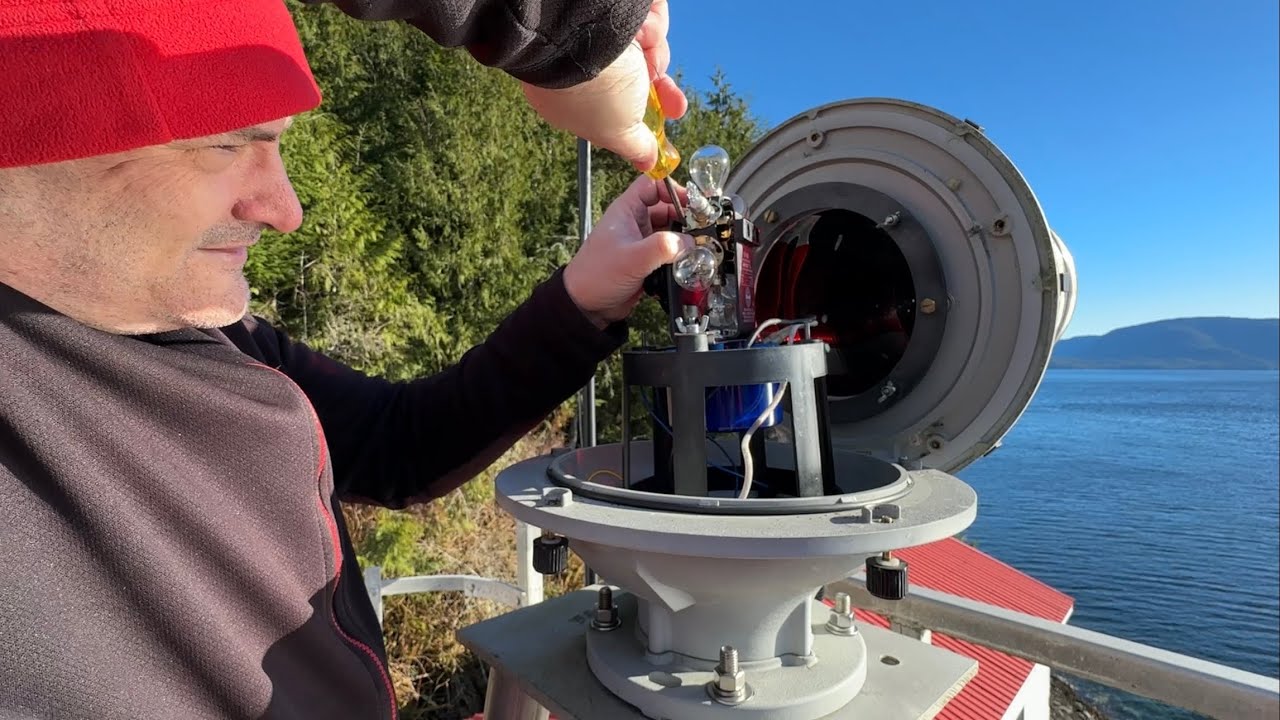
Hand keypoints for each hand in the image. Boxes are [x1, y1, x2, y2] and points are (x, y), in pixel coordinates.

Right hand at [521, 1, 687, 171]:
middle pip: (636, 80)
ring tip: (645, 49)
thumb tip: (648, 165)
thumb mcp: (617, 130)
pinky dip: (653, 27)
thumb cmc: (593, 87)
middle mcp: (583, 65)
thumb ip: (635, 147)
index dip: (641, 119)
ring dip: (655, 55)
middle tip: (675, 103)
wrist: (584, 30)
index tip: (661, 126)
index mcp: (573, 98)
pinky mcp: (617, 10)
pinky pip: (648, 20)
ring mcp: (598, 35)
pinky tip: (644, 29)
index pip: (613, 110)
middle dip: (660, 91)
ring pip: (646, 50)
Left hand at [563, 175, 690, 327]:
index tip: (692, 202)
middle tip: (701, 229)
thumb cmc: (597, 275)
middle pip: (668, 208)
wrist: (586, 305)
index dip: (673, 189)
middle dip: (686, 217)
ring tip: (697, 248)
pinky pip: (669, 251)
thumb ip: (664, 247)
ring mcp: (641, 241)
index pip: (653, 185)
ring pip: (671, 231)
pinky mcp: (646, 260)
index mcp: (627, 211)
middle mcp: (635, 223)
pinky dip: (680, 255)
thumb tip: (689, 244)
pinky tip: (687, 262)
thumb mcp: (633, 258)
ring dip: (685, 238)